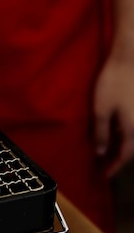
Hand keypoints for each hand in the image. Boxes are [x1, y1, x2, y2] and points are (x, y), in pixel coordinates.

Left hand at [94, 53, 133, 176]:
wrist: (129, 58)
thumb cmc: (113, 82)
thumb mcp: (101, 110)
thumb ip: (101, 132)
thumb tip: (101, 153)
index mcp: (133, 128)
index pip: (124, 155)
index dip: (114, 166)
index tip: (103, 175)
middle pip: (131, 148)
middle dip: (118, 158)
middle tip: (104, 165)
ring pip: (133, 137)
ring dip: (122, 146)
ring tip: (107, 152)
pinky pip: (133, 126)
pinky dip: (124, 134)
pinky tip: (114, 133)